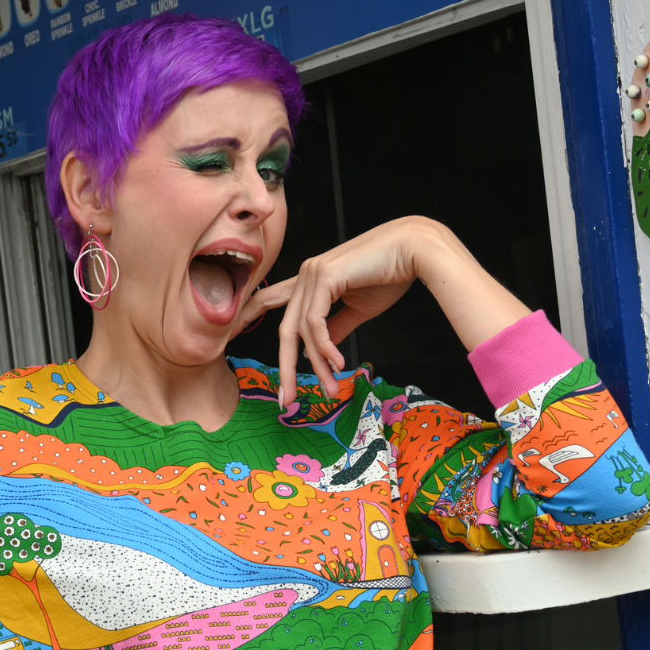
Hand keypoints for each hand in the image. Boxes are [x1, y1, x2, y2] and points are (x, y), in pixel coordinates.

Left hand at [240, 218, 421, 405]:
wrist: (415, 250)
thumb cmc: (390, 275)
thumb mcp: (357, 309)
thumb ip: (336, 329)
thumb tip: (323, 354)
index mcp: (310, 281)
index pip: (271, 300)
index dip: (249, 315)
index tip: (234, 335)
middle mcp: (306, 274)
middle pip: (284, 329)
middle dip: (286, 368)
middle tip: (286, 399)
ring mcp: (312, 273)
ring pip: (303, 332)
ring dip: (317, 365)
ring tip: (332, 388)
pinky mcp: (325, 276)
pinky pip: (316, 323)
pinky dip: (324, 348)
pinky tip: (337, 364)